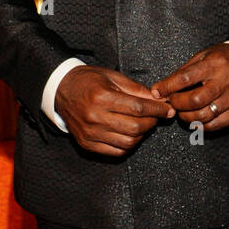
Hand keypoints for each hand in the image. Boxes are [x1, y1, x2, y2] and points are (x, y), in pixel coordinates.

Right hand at [55, 66, 174, 156]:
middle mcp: (94, 117)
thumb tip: (159, 101)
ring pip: (128, 142)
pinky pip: (116, 151)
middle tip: (157, 116)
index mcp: (101, 97)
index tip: (167, 109)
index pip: (138, 108)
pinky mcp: (87, 144)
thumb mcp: (113, 77)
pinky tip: (130, 133)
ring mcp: (90, 133)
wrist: (61, 90)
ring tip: (143, 123)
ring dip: (142, 134)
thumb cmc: (88, 81)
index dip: (157, 110)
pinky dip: (129, 144)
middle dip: (152, 122)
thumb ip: (137, 90)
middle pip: (135, 127)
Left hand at [151, 44, 228, 131]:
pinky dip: (201, 125)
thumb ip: (184, 71)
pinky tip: (195, 119)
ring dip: (186, 116)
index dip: (167, 87)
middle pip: (194, 101)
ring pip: (203, 116)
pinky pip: (215, 125)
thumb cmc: (225, 60)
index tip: (157, 91)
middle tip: (171, 102)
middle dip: (177, 103)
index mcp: (215, 64)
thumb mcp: (204, 56)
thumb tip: (162, 88)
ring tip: (182, 111)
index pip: (185, 78)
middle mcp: (225, 82)